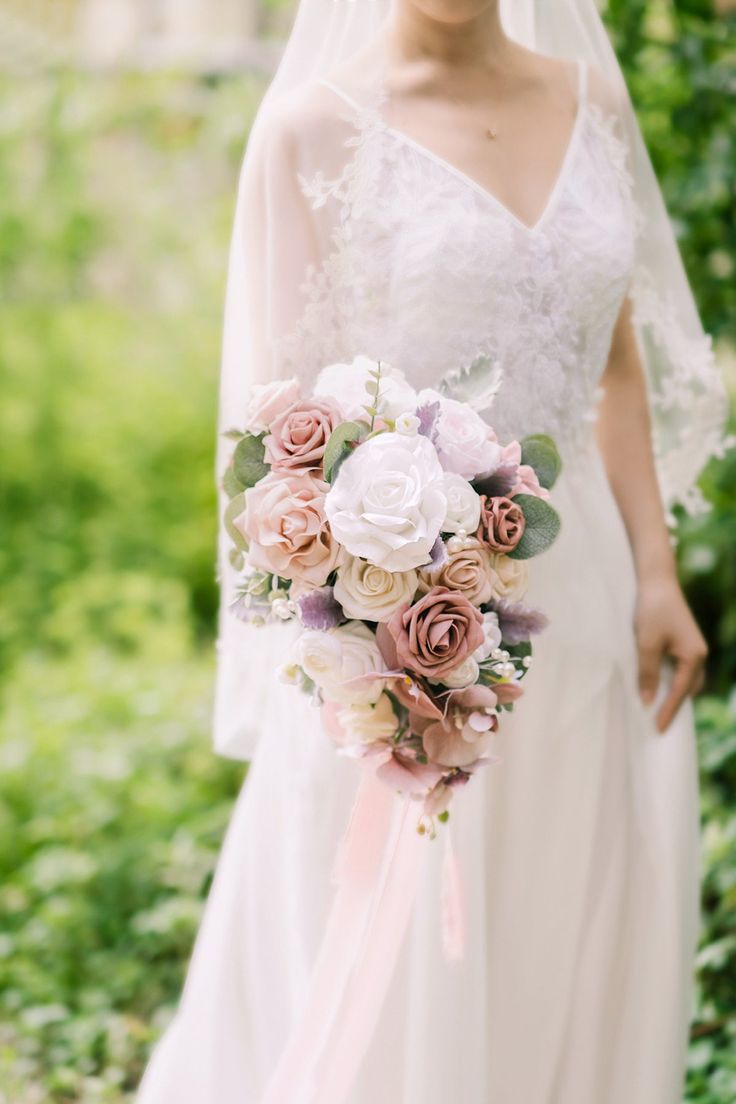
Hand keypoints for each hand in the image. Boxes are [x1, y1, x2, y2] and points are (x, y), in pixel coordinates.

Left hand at [636, 576, 707, 732]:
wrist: (657, 582)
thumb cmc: (652, 611)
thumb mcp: (646, 644)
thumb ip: (647, 674)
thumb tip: (647, 702)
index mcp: (694, 656)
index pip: (681, 692)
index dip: (668, 711)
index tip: (658, 729)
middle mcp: (699, 654)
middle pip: (689, 689)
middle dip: (675, 707)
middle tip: (659, 725)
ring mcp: (693, 648)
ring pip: (687, 680)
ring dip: (674, 694)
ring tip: (658, 710)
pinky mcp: (684, 643)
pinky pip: (682, 670)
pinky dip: (673, 682)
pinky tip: (659, 686)